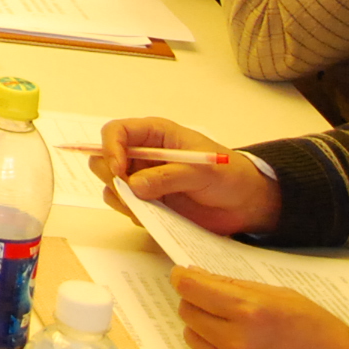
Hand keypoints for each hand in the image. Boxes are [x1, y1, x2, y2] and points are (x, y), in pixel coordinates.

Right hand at [96, 117, 281, 235]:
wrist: (245, 204)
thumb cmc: (228, 175)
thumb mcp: (202, 170)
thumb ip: (169, 176)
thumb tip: (136, 186)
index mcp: (154, 135)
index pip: (116, 131)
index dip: (110, 148)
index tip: (118, 171)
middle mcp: (143, 156)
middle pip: (103, 159)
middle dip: (111, 177)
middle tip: (132, 194)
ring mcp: (143, 180)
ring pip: (110, 186)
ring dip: (121, 198)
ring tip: (148, 207)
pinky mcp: (149, 203)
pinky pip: (126, 207)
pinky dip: (133, 213)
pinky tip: (156, 216)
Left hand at [173, 272, 348, 348]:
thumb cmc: (319, 332)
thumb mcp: (281, 296)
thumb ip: (238, 287)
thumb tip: (201, 276)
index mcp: (250, 311)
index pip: (191, 288)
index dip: (183, 278)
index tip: (183, 275)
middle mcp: (237, 341)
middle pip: (187, 313)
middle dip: (196, 302)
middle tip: (212, 300)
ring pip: (194, 338)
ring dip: (204, 329)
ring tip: (231, 327)